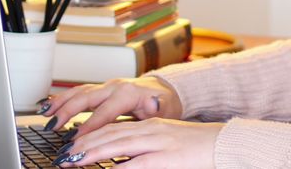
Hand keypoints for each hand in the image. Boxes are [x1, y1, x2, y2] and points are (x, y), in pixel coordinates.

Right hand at [41, 77, 181, 134]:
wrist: (165, 91)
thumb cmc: (164, 103)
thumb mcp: (165, 108)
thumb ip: (157, 107)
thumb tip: (154, 104)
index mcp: (128, 94)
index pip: (105, 111)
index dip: (89, 125)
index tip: (75, 138)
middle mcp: (114, 87)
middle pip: (86, 98)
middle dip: (67, 111)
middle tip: (53, 126)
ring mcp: (106, 87)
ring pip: (79, 92)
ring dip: (60, 102)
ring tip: (44, 114)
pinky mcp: (101, 89)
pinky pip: (78, 91)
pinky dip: (62, 97)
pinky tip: (47, 105)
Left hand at [56, 118, 222, 167]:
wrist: (226, 145)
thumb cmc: (198, 148)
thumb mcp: (167, 142)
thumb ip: (143, 148)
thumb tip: (120, 160)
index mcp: (151, 125)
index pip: (113, 127)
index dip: (89, 136)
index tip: (72, 145)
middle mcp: (151, 130)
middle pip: (109, 134)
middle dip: (84, 145)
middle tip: (64, 156)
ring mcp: (158, 143)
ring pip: (117, 145)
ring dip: (92, 154)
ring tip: (73, 161)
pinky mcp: (167, 158)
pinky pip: (136, 164)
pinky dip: (118, 168)